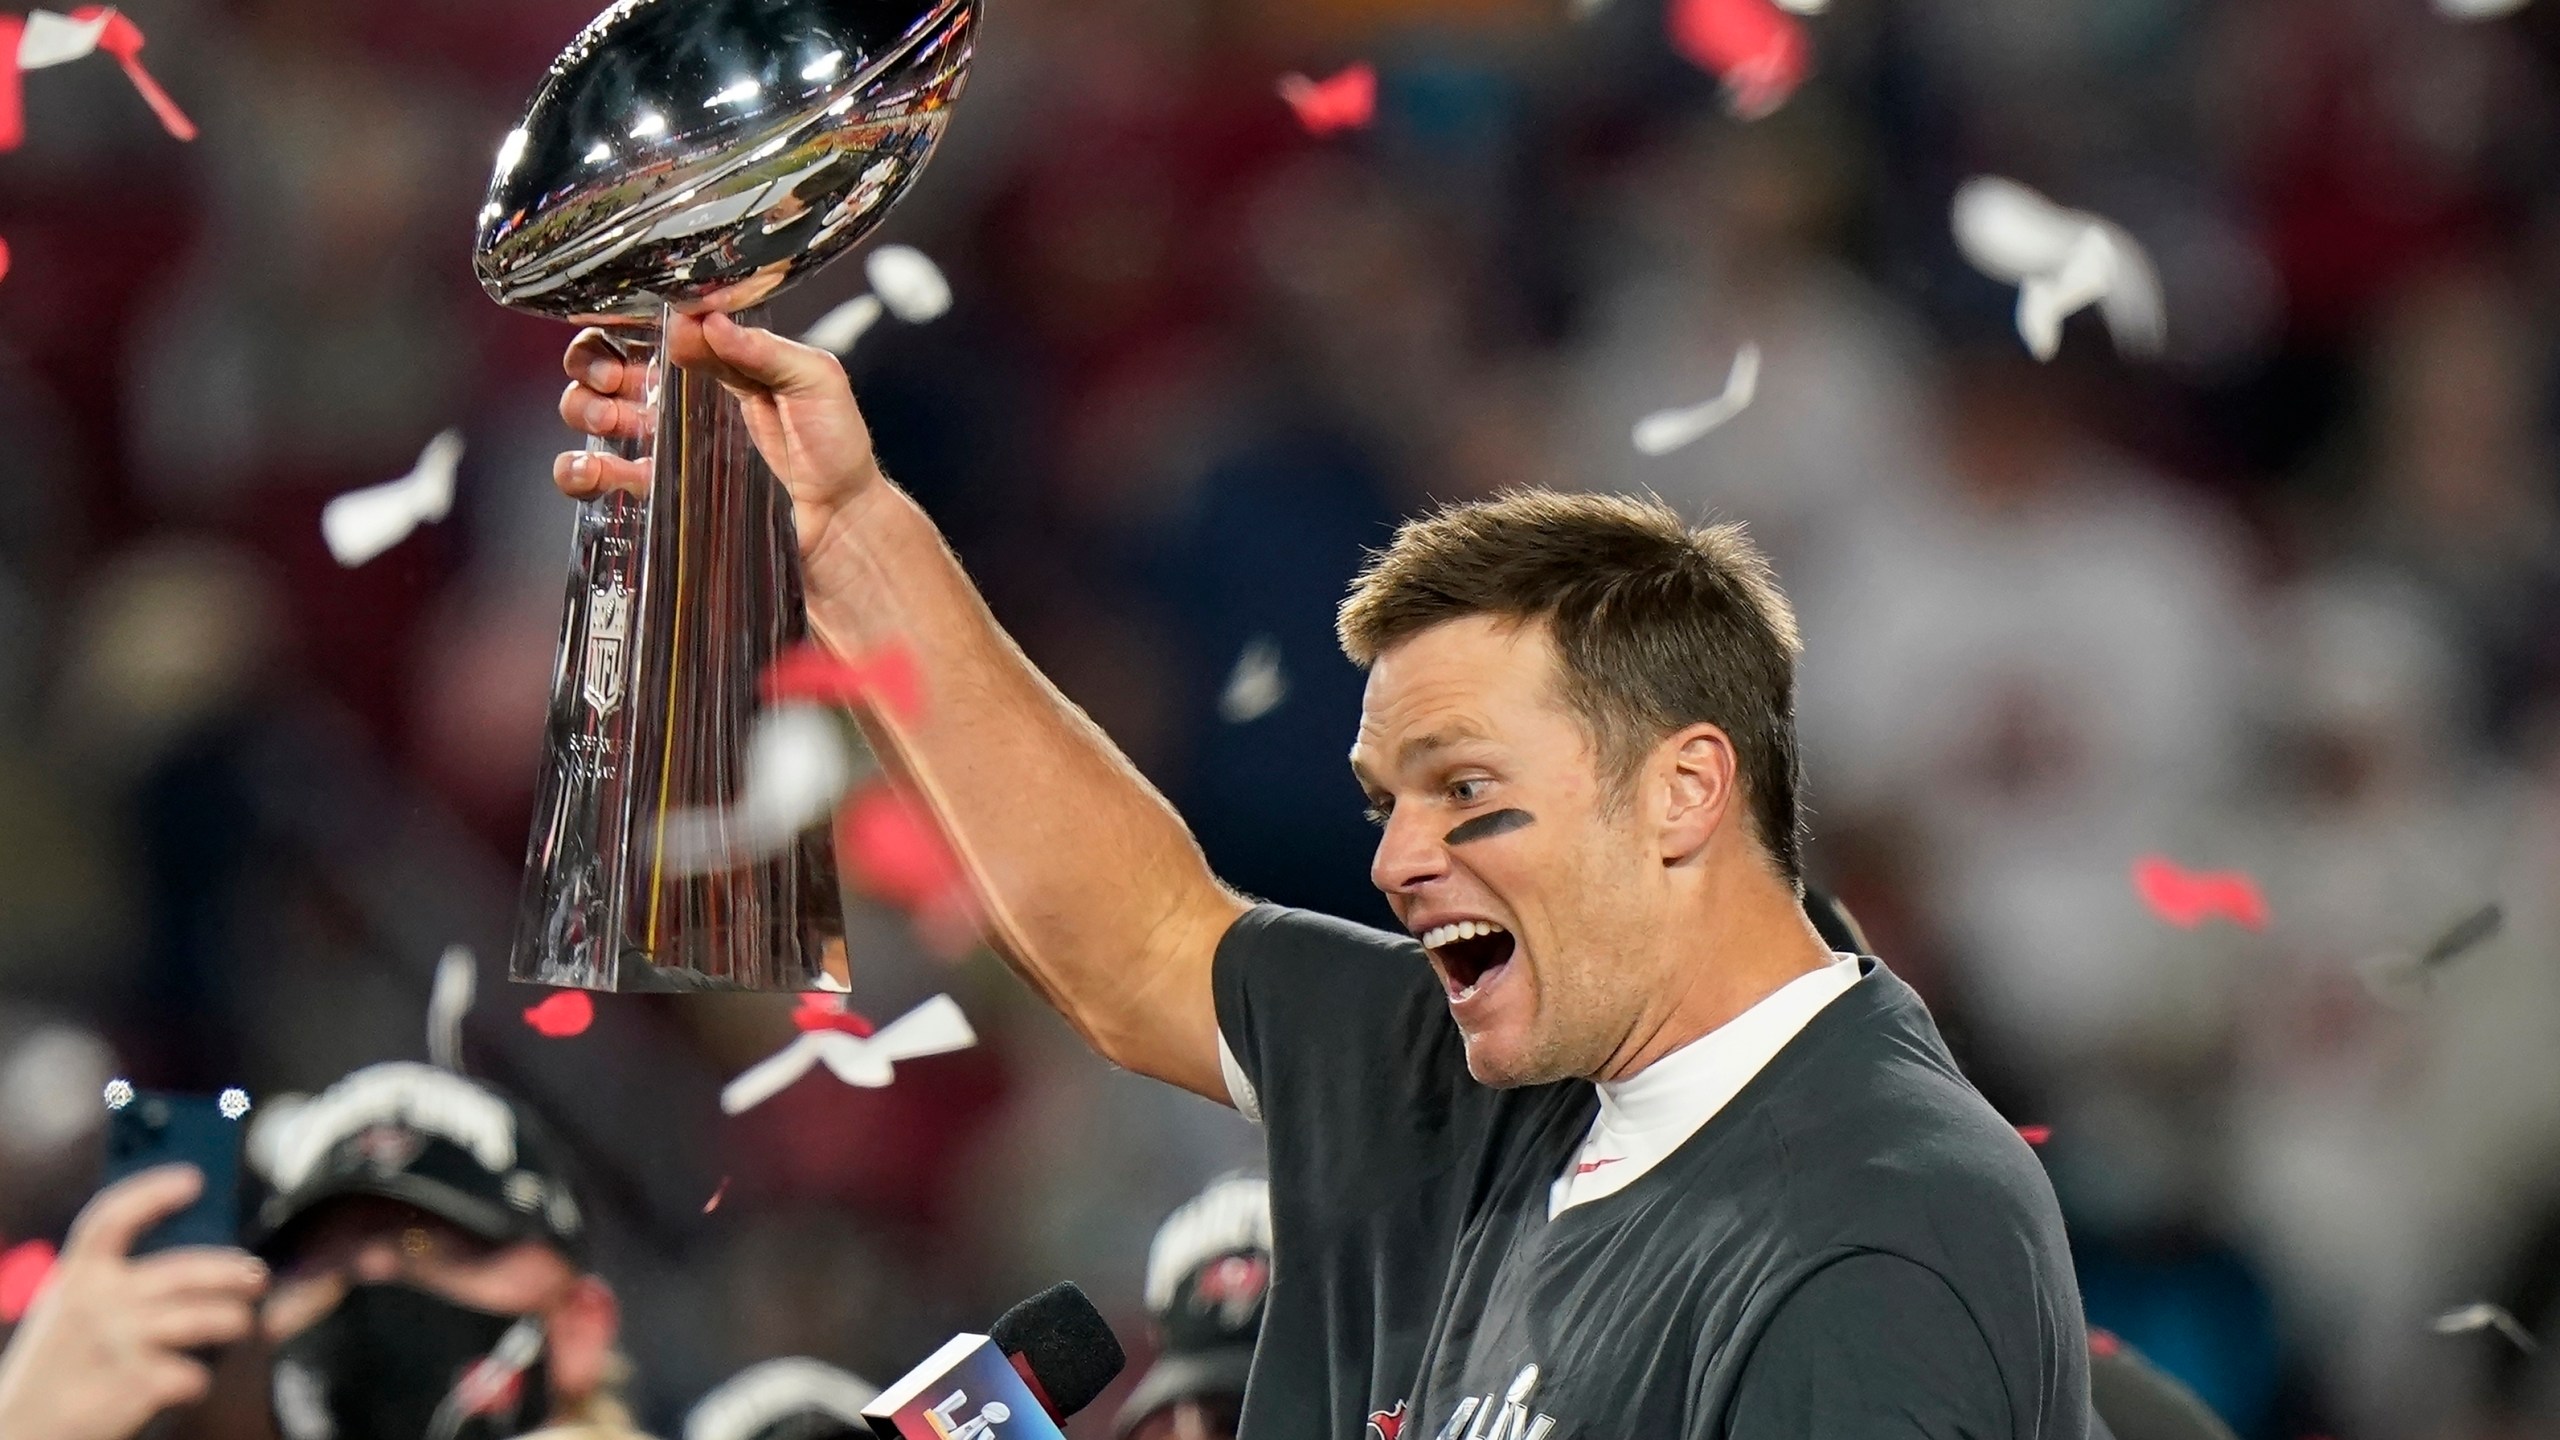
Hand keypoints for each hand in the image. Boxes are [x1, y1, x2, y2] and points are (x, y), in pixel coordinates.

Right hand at [0, 1166, 268, 1439]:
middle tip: (257, 1276)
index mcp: (76, 1278)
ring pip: (207, 1319)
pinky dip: (199, 1379)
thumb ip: (113, 1283)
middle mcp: (98, 1302)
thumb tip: (197, 1256)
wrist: (21, 1434)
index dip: (152, 1192)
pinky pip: (196, 1373)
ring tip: (240, 1324)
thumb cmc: (59, 1366)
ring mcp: (120, 1343)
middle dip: (233, 1271)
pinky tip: (190, 1381)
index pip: (111, 1218)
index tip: (191, 1179)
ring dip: (233, 1322)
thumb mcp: (69, 1314)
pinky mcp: (138, 1384)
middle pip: (187, 1270)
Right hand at [554, 310, 886, 572]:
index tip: (633, 335)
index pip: (650, 330)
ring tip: (610, 421)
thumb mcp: (817, 381)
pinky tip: (591, 470)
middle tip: (615, 381)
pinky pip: (600, 477)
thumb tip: (710, 322)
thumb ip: (766, 349)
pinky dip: (578, 470)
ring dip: (582, 409)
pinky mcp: (660, 493)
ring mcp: (666, 447)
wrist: (841, 522)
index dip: (626, 325)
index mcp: (713, 364)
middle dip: (593, 364)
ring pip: (592, 414)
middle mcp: (680, 400)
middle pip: (606, 366)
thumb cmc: (836, 449)